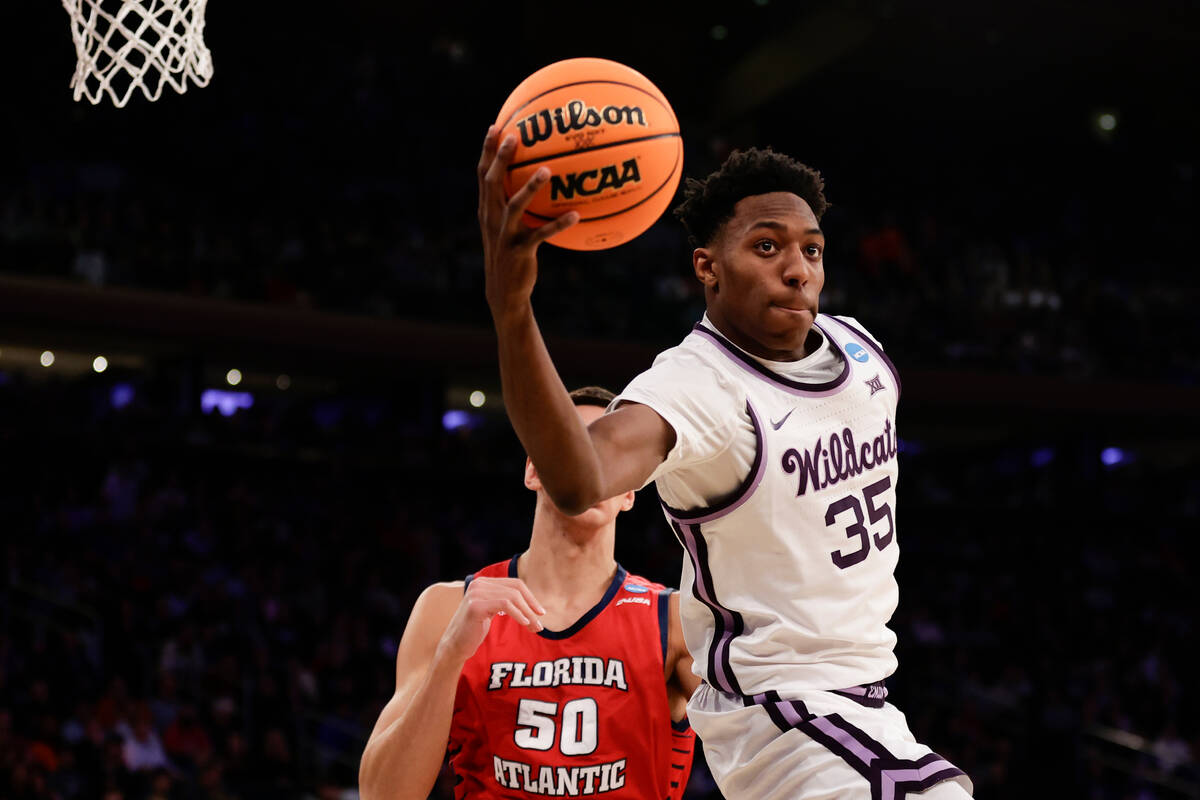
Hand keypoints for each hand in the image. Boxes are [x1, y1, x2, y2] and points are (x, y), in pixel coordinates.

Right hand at [436, 576, 545, 665]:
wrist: (455, 645)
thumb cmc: (475, 630)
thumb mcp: (492, 610)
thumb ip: (506, 601)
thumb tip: (534, 604)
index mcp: (484, 582)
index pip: (514, 584)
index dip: (530, 597)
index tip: (540, 612)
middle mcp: (479, 583)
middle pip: (515, 589)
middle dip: (531, 606)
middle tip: (540, 624)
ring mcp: (476, 593)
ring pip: (512, 597)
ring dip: (527, 613)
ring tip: (535, 628)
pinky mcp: (475, 605)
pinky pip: (504, 605)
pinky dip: (518, 614)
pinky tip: (525, 623)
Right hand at [477, 126, 579, 317]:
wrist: (504, 291)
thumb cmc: (511, 253)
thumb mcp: (507, 226)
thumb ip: (514, 202)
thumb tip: (536, 177)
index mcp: (487, 210)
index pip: (482, 174)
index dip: (487, 150)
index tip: (495, 126)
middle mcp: (491, 219)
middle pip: (492, 182)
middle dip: (501, 158)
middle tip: (514, 136)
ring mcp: (504, 235)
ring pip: (515, 206)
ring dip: (530, 187)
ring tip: (547, 170)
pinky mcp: (520, 251)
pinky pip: (541, 235)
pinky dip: (558, 225)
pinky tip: (576, 215)